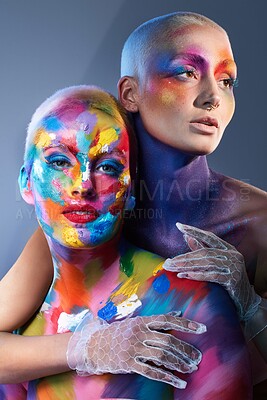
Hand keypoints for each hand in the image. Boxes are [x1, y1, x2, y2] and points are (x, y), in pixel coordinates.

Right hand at [67, 311, 205, 388]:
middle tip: (197, 357)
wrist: (93, 345)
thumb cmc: (118, 333)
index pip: (168, 320)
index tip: (202, 328)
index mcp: (142, 321)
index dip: (186, 323)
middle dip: (185, 349)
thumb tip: (179, 312)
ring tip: (191, 369)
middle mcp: (139, 333)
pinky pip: (152, 371)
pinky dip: (168, 377)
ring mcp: (133, 348)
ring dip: (179, 363)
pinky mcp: (129, 363)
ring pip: (162, 356)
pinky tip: (179, 382)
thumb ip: (158, 320)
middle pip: (168, 340)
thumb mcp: (137, 322)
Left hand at [163, 222, 260, 321]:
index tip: (179, 225)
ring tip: (171, 268)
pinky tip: (184, 275)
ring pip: (206, 263)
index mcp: (228, 248)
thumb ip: (203, 250)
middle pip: (203, 252)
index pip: (208, 236)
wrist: (247, 301)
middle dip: (183, 257)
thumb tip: (186, 236)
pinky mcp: (233, 279)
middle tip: (167, 261)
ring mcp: (234, 267)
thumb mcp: (217, 263)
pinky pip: (211, 275)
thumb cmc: (229, 280)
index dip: (193, 231)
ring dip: (186, 266)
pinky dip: (197, 275)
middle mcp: (232, 255)